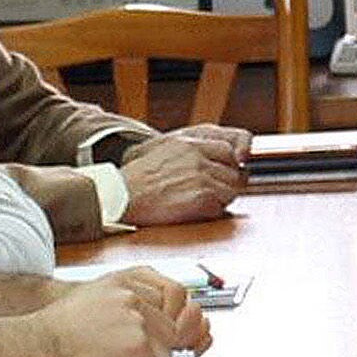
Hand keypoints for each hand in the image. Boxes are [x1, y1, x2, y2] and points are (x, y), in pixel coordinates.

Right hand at [22, 272, 207, 356]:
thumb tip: (160, 317)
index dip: (175, 316)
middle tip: (141, 354)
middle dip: (163, 343)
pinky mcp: (138, 348)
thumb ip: (131, 297)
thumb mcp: (98, 293)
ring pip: (167, 348)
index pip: (175, 294)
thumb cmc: (61, 325)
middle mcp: (136, 297)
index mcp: (128, 279)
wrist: (39, 342)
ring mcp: (139, 322)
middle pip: (173, 325)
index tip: (170, 330)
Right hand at [119, 128, 247, 224]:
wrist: (121, 196)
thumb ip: (191, 152)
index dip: (228, 166)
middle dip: (226, 185)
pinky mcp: (202, 197)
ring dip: (220, 200)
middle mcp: (199, 157)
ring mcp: (202, 177)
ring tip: (197, 203)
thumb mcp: (163, 150)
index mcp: (190, 143)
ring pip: (232, 191)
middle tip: (208, 194)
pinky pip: (221, 207)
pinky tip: (192, 211)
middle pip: (234, 172)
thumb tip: (215, 160)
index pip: (228, 150)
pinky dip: (211, 212)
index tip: (223, 175)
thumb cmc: (138, 180)